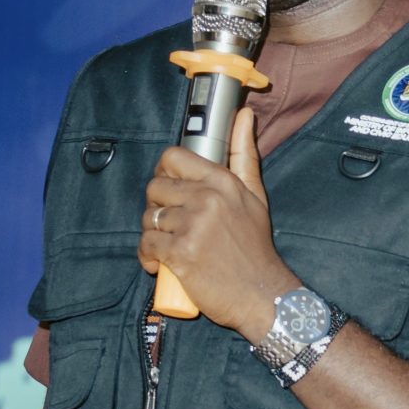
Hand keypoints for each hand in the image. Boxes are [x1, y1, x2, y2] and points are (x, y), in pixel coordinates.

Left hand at [139, 107, 298, 336]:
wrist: (262, 294)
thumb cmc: (256, 246)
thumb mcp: (255, 195)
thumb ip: (245, 153)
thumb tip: (244, 114)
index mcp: (223, 181)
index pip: (173, 157)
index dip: (165, 171)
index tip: (171, 189)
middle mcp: (207, 198)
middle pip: (155, 187)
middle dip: (158, 206)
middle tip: (172, 223)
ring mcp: (192, 225)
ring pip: (148, 218)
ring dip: (153, 234)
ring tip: (170, 246)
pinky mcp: (179, 253)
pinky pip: (146, 244)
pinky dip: (148, 257)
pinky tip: (163, 264)